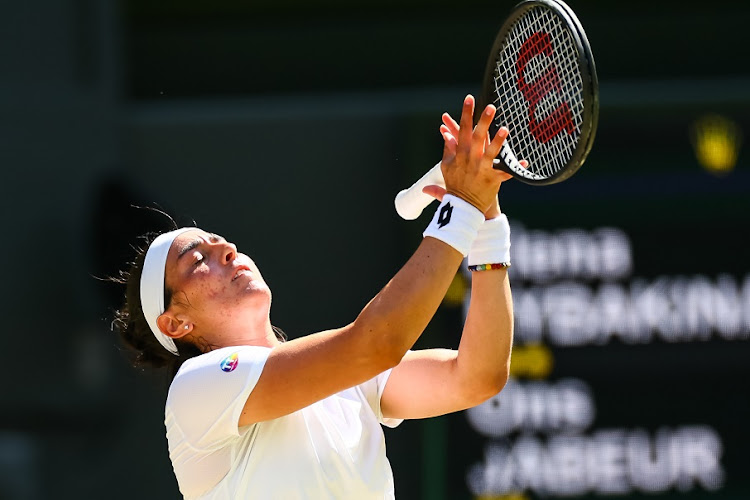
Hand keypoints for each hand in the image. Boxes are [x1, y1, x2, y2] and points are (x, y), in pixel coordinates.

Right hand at [424, 96, 527, 218]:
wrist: (462, 207)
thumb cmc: (455, 185)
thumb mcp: (446, 167)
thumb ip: (448, 149)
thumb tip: (445, 134)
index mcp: (459, 155)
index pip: (463, 130)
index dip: (466, 114)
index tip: (469, 99)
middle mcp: (470, 160)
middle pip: (477, 137)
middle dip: (483, 121)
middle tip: (490, 106)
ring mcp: (482, 170)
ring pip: (491, 153)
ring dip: (498, 141)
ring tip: (505, 129)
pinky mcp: (492, 180)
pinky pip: (505, 173)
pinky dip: (515, 168)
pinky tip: (525, 162)